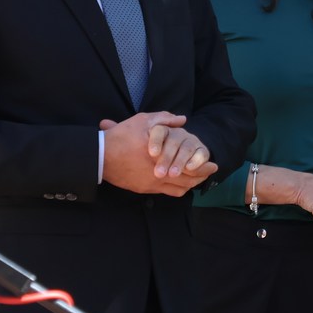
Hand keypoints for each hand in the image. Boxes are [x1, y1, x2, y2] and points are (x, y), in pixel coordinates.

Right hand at [100, 112, 215, 195]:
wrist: (99, 157)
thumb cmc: (121, 137)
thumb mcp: (143, 121)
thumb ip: (164, 119)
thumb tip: (182, 120)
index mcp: (162, 155)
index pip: (189, 165)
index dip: (203, 165)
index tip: (213, 164)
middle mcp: (159, 172)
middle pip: (187, 180)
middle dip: (202, 177)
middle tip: (211, 172)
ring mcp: (151, 183)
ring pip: (178, 188)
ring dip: (191, 184)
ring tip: (199, 179)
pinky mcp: (144, 189)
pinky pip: (167, 192)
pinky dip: (178, 189)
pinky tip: (181, 184)